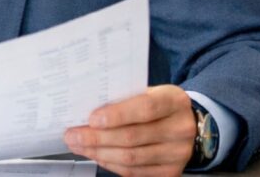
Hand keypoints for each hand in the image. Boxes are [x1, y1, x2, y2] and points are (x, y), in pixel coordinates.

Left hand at [64, 85, 195, 176]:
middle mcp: (180, 128)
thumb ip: (124, 98)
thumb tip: (86, 110)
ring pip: (131, 158)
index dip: (117, 115)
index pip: (145, 108)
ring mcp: (178, 153)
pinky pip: (134, 172)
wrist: (186, 124)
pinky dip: (110, 164)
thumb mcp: (148, 92)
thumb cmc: (158, 105)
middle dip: (97, 138)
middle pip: (133, 137)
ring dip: (99, 153)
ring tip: (78, 145)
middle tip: (73, 135)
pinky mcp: (171, 172)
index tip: (92, 119)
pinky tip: (96, 155)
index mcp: (174, 100)